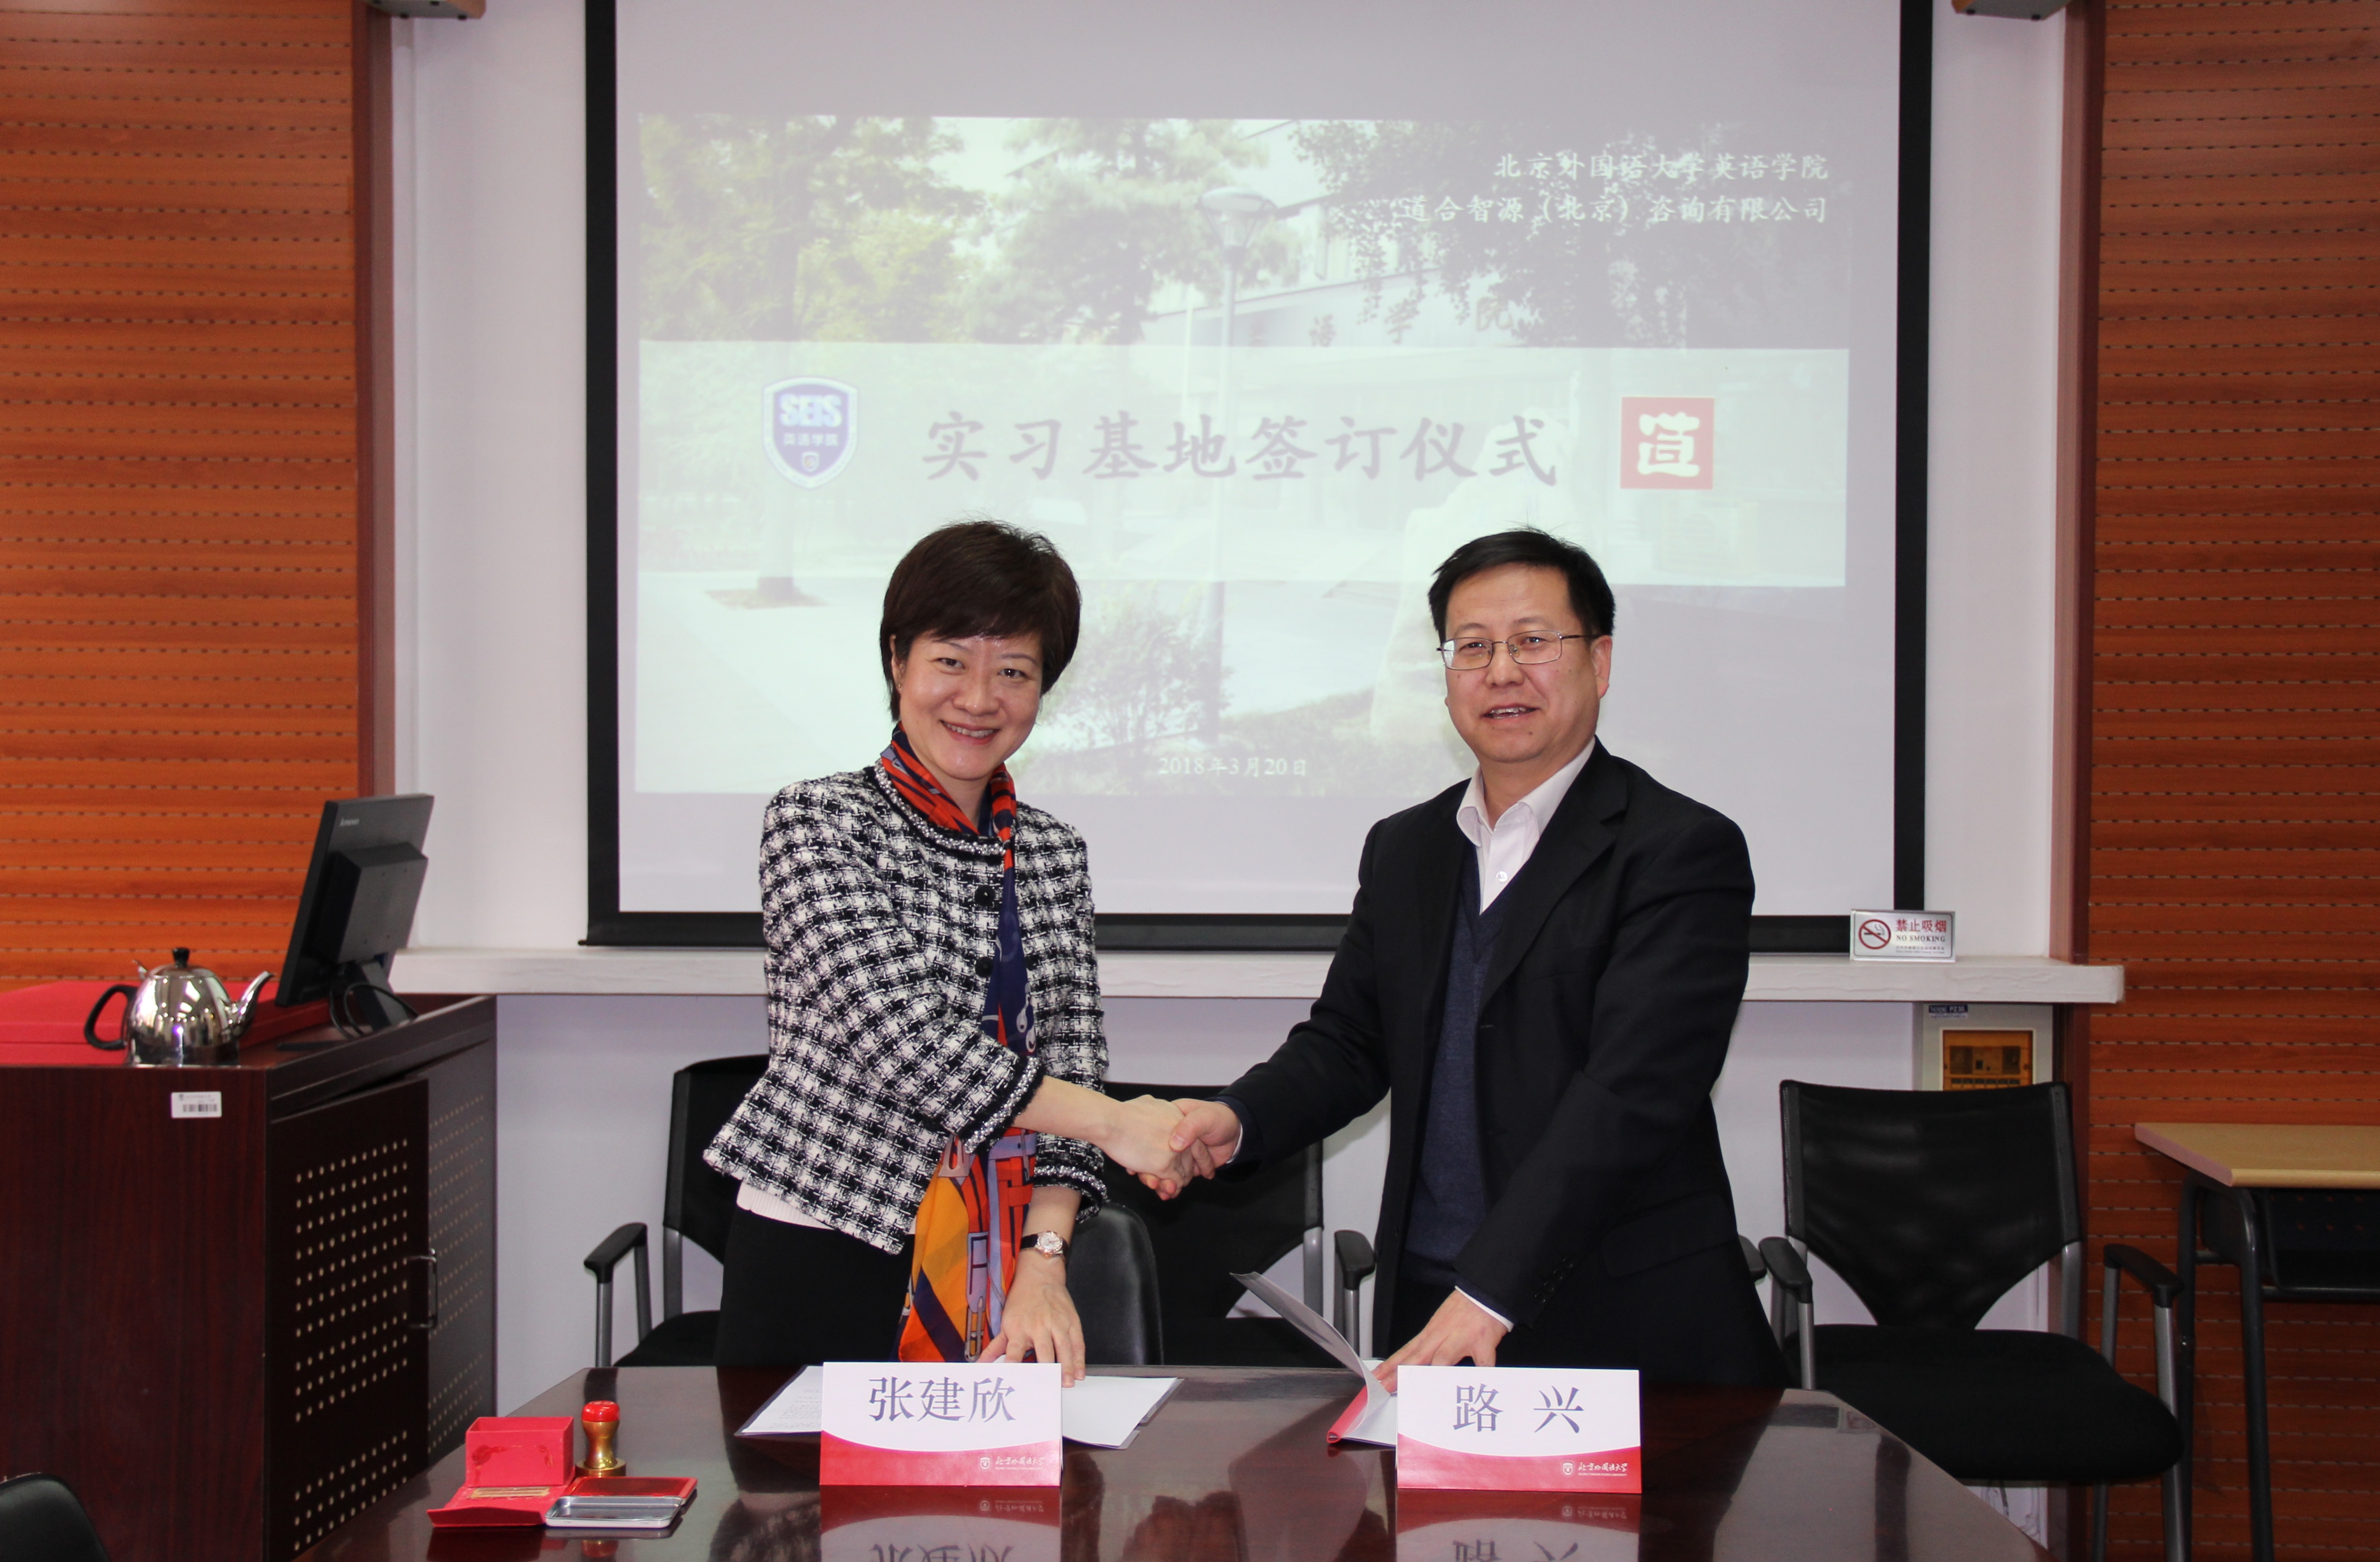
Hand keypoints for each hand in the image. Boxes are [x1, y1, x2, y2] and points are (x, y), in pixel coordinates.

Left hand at [978, 1253, 1085, 1384]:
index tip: (1015, 1379)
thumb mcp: (1005, 1322)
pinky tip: (1079, 1371)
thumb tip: (981, 1364)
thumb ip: (995, 1347)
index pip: (1015, 1351)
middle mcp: (1039, 1326)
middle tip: (1049, 1386)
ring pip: (1064, 1348)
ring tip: (1067, 1382)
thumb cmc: (1021, 1300)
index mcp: (1019, 1328)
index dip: (1014, 1365)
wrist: (1039, 1276)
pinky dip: (1079, 1358)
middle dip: (1047, 1370)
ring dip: (1067, 1367)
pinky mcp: (1071, 1321)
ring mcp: (1057, 1323)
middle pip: (1044, 1351)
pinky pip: (1077, 1342)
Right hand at [1100, 1095, 1198, 1192]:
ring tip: (1168, 1189)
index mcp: (1179, 1117)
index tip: (1187, 1163)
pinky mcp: (1164, 1164)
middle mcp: (1181, 1134)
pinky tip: (1164, 1191)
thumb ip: (1155, 1106)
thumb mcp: (1147, 1101)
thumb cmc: (1121, 1113)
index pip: (1194, 1140)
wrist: (1110, 1121)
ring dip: (1175, 1182)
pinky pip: (1173, 1181)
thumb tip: (1152, 1105)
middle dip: (1183, 1171)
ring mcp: (1174, 1150)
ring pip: (1183, 1171)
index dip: (1191, 1154)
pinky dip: (1170, 1188)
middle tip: (1176, 1180)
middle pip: (1190, 1158)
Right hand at [1136, 1097, 1242, 1198]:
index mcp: (1169, 1119)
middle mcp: (1168, 1136)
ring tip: (1160, 1190)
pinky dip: (1170, 1185)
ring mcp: (1176, 1152)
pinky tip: (1167, 1193)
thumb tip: (1174, 1144)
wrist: (1235, 1131)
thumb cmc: (1218, 1117)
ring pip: (1160, 1168)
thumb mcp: (1204, 1117)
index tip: (1138, 1165)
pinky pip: (1173, 1176)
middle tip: (1151, 1183)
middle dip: (1150, 1172)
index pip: (1149, 1136)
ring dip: (1159, 1181)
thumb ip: (1190, 1127)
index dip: (1142, 1150)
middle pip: (1151, 1155)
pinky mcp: (1184, 1165)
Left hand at [1375, 1290, 1508, 1391]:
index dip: (1390, 1365)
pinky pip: (1482, 1362)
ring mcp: (1462, 1339)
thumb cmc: (1463, 1309)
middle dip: (1401, 1374)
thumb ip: (1430, 1344)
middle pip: (1418, 1357)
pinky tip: (1476, 1386)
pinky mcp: (1482, 1342)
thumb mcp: (1440, 1323)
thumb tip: (1414, 1363)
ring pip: (1443, 1358)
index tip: (1377, 1377)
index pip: (1407, 1351)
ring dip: (1432, 1374)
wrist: (1483, 1293)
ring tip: (1421, 1391)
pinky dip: (1481, 1375)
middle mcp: (1443, 1336)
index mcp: (1431, 1333)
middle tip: (1387, 1387)